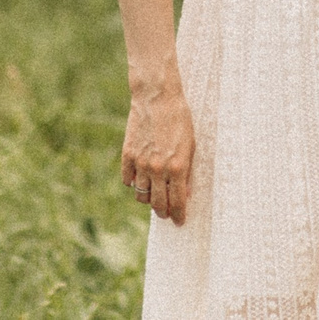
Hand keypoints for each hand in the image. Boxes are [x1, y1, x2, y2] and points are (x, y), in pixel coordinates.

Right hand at [120, 75, 194, 223]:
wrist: (157, 97)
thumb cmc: (179, 119)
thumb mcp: (191, 146)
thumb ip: (187, 172)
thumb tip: (184, 195)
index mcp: (177, 167)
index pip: (177, 202)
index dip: (178, 215)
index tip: (179, 221)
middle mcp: (158, 168)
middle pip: (158, 204)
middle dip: (164, 212)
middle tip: (166, 213)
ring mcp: (141, 162)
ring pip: (141, 195)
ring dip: (148, 199)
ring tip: (154, 195)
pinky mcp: (128, 155)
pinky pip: (128, 180)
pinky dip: (134, 183)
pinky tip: (141, 179)